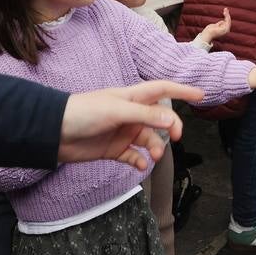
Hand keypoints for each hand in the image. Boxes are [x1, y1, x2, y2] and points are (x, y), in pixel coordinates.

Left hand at [58, 82, 204, 169]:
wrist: (54, 133)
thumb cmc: (84, 112)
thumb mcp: (117, 110)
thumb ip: (145, 115)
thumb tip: (171, 120)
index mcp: (132, 97)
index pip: (163, 90)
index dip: (182, 90)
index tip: (200, 95)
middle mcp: (131, 114)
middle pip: (160, 118)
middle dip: (171, 126)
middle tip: (175, 137)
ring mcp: (123, 132)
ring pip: (149, 139)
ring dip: (155, 147)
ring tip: (153, 155)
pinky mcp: (114, 149)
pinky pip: (134, 156)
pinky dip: (140, 161)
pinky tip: (141, 165)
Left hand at [199, 9, 231, 44]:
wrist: (207, 33)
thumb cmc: (209, 30)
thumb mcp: (215, 25)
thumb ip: (219, 24)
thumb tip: (223, 21)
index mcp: (224, 30)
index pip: (227, 22)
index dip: (226, 16)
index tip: (224, 11)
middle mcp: (226, 30)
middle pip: (228, 21)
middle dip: (227, 14)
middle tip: (225, 8)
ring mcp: (226, 30)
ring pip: (228, 20)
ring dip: (227, 14)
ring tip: (225, 9)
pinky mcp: (226, 29)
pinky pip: (227, 21)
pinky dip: (227, 16)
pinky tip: (225, 12)